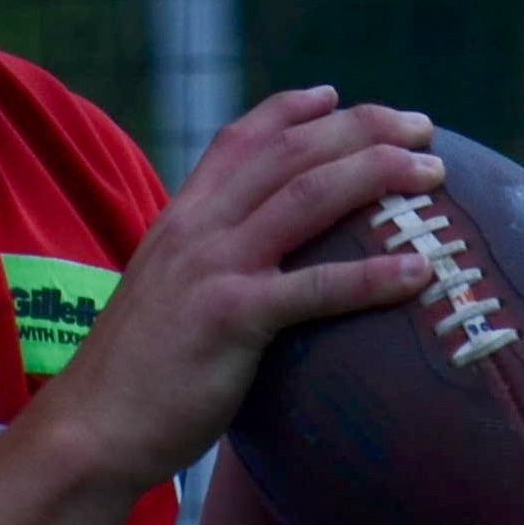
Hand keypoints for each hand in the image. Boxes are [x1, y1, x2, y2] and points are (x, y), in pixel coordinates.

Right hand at [37, 85, 440, 496]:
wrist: (90, 429)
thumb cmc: (135, 377)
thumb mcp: (164, 296)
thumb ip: (205, 267)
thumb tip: (256, 269)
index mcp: (180, 218)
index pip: (239, 139)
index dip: (292, 110)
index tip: (336, 95)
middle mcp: (197, 228)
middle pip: (291, 152)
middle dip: (364, 128)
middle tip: (423, 127)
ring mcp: (212, 268)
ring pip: (308, 196)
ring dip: (378, 175)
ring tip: (433, 175)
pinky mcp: (230, 318)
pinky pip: (315, 288)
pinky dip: (374, 275)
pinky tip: (420, 272)